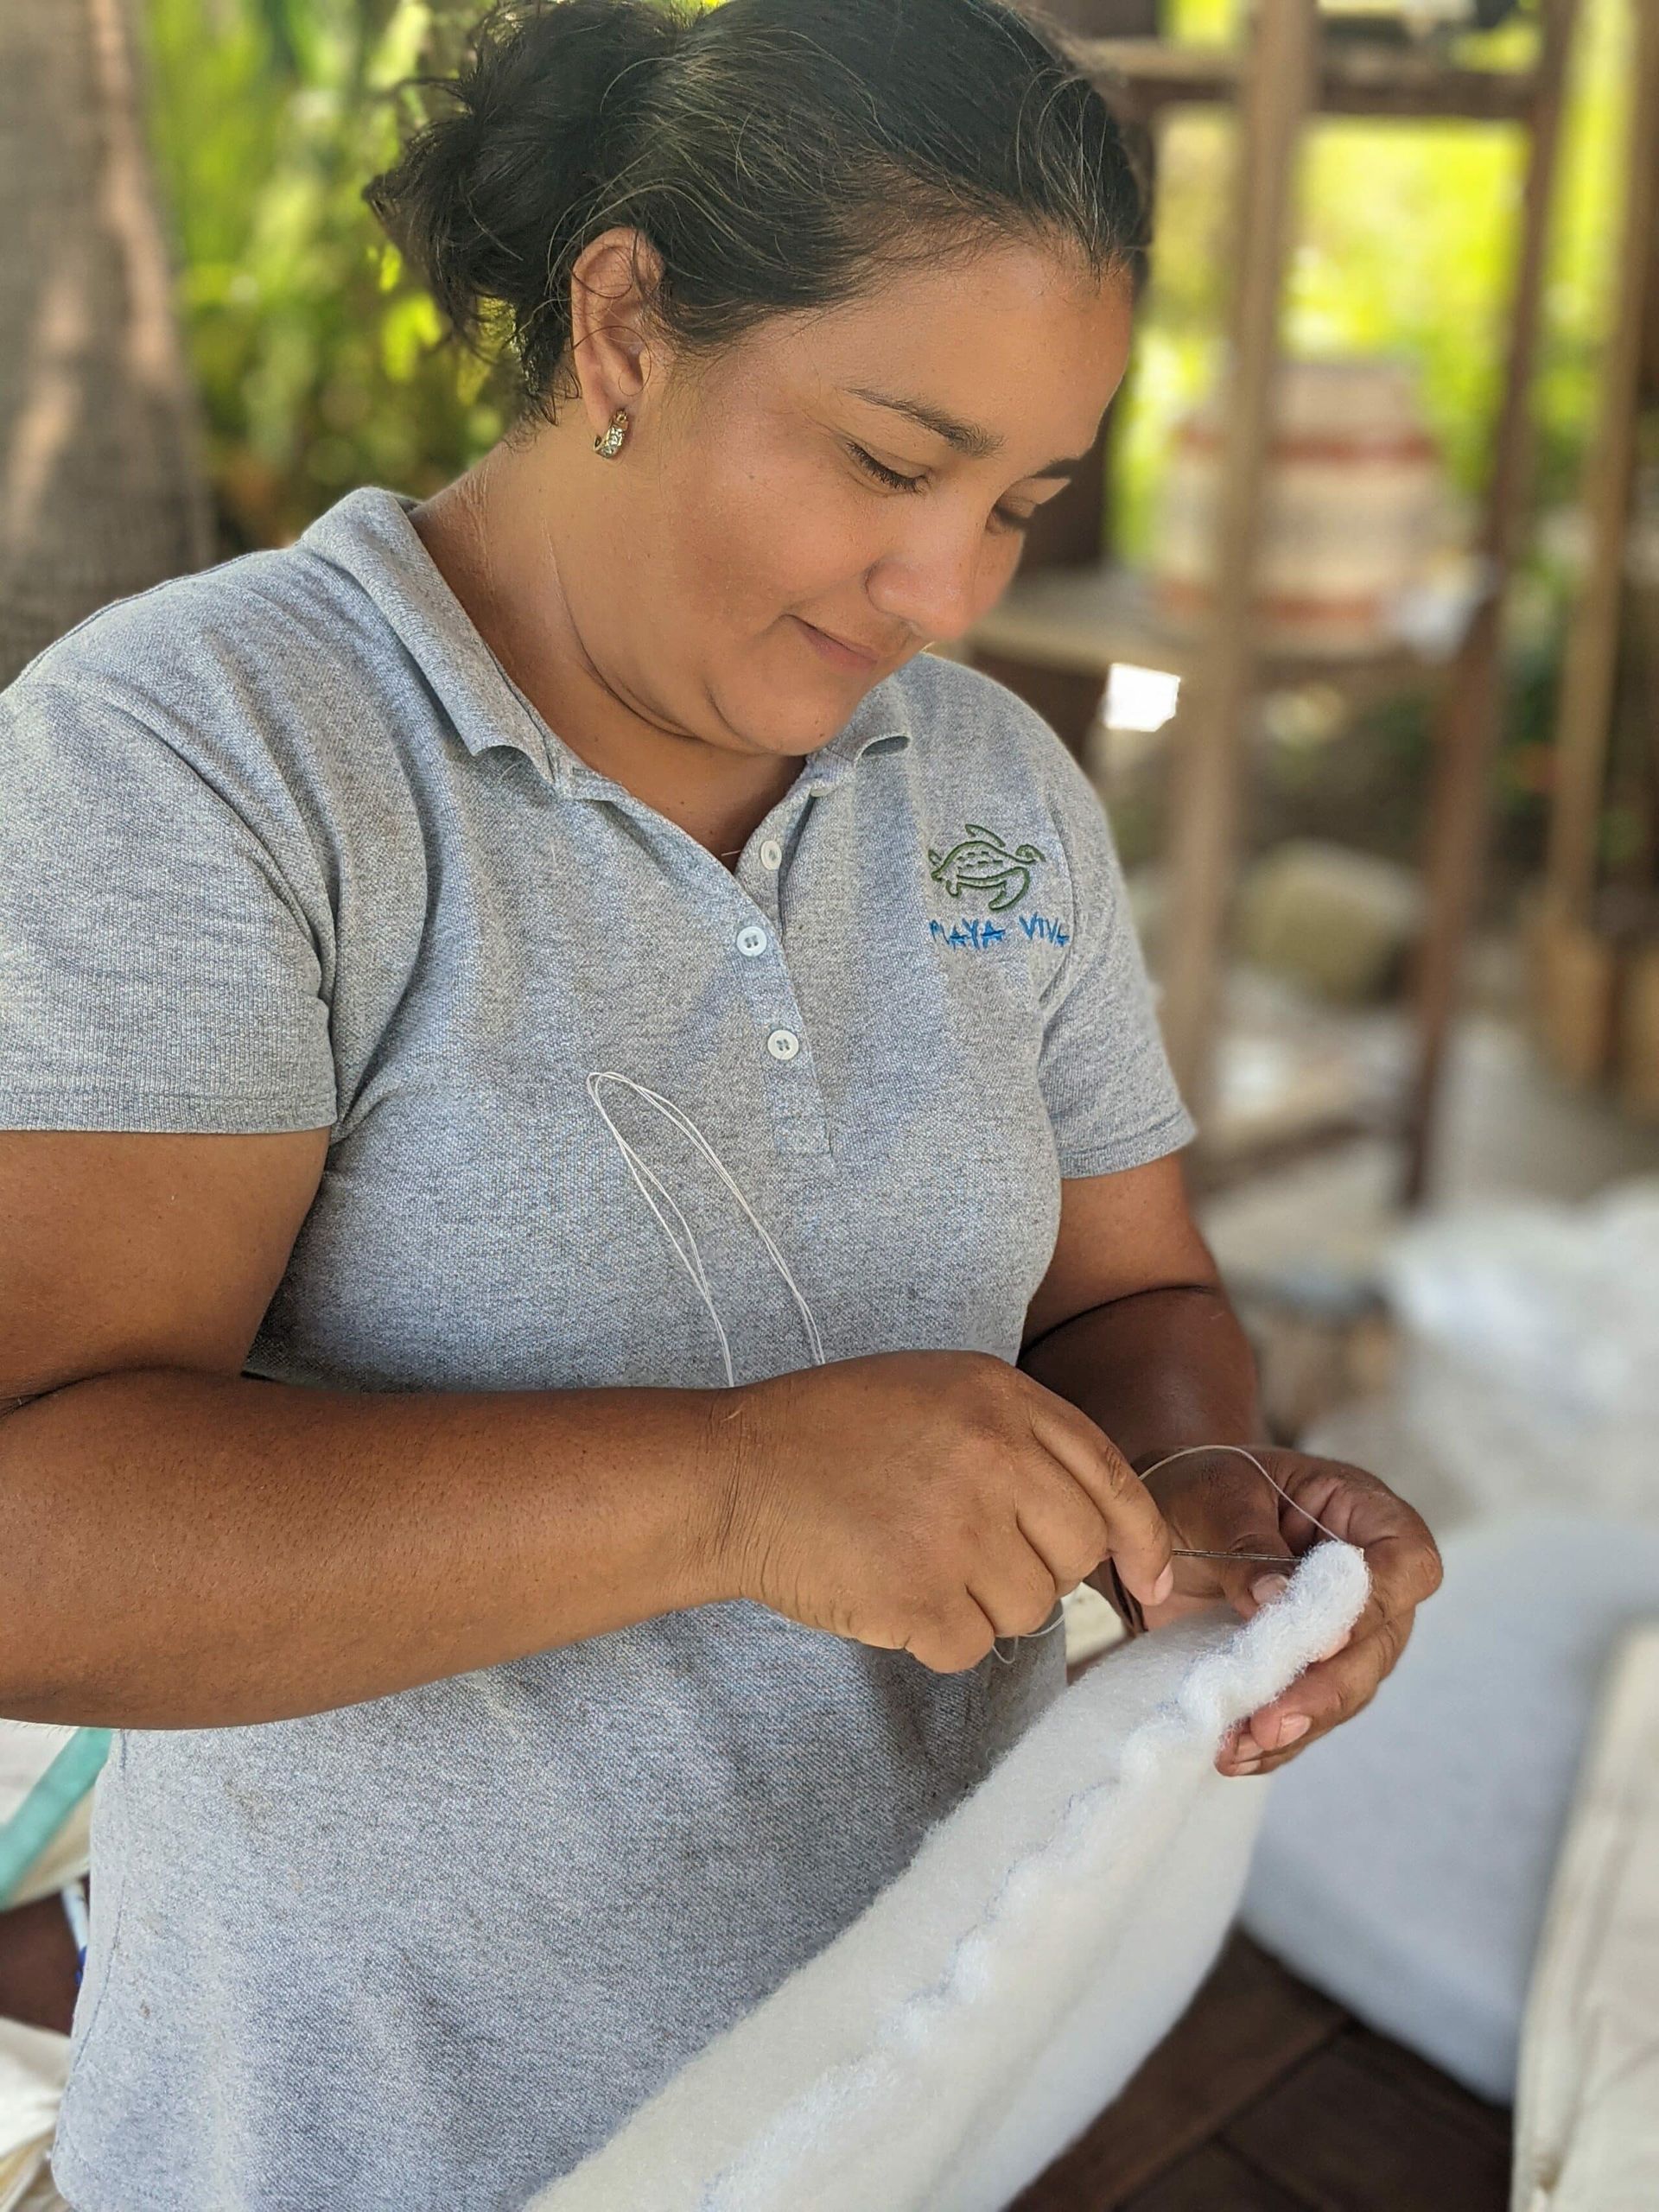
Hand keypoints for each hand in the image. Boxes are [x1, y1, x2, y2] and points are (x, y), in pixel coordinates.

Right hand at [705, 1350, 1174, 1674]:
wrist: (731, 1472)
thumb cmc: (826, 1435)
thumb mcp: (933, 1393)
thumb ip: (1018, 1438)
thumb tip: (1104, 1526)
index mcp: (1000, 1397)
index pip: (1111, 1477)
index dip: (1141, 1538)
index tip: (1151, 1577)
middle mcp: (992, 1456)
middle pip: (1077, 1553)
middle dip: (1037, 1570)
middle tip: (970, 1557)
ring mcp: (958, 1526)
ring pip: (1029, 1610)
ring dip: (980, 1606)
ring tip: (914, 1564)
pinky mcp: (920, 1594)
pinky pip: (971, 1648)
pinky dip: (934, 1638)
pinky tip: (887, 1594)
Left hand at [1087, 1445, 1440, 1777]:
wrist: (1165, 1522)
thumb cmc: (1200, 1490)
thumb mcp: (1213, 1497)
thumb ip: (1244, 1543)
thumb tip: (1275, 1599)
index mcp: (1361, 1512)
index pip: (1406, 1561)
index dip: (1375, 1605)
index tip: (1322, 1639)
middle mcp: (1368, 1577)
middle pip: (1381, 1643)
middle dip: (1327, 1688)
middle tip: (1272, 1720)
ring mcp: (1345, 1630)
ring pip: (1350, 1690)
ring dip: (1300, 1724)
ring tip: (1241, 1744)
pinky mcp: (1310, 1671)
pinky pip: (1311, 1715)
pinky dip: (1277, 1741)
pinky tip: (1237, 1754)